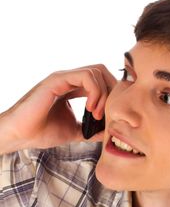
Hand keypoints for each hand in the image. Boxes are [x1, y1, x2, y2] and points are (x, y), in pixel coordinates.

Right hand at [0, 65, 116, 152]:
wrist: (22, 135)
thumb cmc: (43, 132)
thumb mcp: (75, 131)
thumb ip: (91, 129)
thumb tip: (107, 132)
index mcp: (72, 88)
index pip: (100, 81)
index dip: (110, 94)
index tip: (110, 115)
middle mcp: (68, 80)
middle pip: (101, 71)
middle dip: (111, 90)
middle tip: (108, 111)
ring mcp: (62, 78)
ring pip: (96, 72)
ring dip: (103, 94)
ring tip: (96, 114)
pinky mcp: (57, 80)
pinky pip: (85, 76)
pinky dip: (95, 92)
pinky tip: (90, 109)